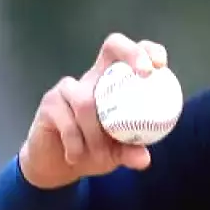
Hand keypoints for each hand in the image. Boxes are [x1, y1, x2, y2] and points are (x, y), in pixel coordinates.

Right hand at [18, 33, 169, 189]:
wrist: (57, 163)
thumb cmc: (93, 150)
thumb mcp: (117, 154)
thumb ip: (130, 152)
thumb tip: (144, 159)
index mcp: (114, 83)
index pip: (131, 55)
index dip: (145, 51)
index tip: (159, 65)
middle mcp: (93, 77)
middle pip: (113, 46)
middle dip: (132, 53)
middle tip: (145, 73)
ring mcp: (69, 87)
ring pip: (87, 102)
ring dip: (96, 135)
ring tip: (100, 156)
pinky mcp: (50, 102)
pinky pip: (68, 122)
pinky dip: (76, 144)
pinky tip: (76, 157)